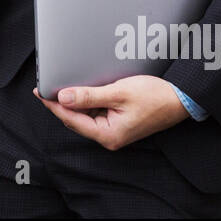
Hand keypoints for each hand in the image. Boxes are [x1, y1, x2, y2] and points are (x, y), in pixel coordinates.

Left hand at [33, 75, 190, 150]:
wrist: (180, 98)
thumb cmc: (154, 96)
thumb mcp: (118, 92)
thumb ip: (88, 96)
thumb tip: (63, 97)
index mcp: (108, 134)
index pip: (71, 119)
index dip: (53, 105)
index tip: (40, 92)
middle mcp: (110, 137)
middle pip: (76, 119)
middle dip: (62, 102)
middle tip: (47, 85)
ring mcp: (114, 131)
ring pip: (85, 116)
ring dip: (75, 101)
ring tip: (63, 83)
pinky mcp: (119, 123)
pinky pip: (97, 113)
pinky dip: (88, 101)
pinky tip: (83, 89)